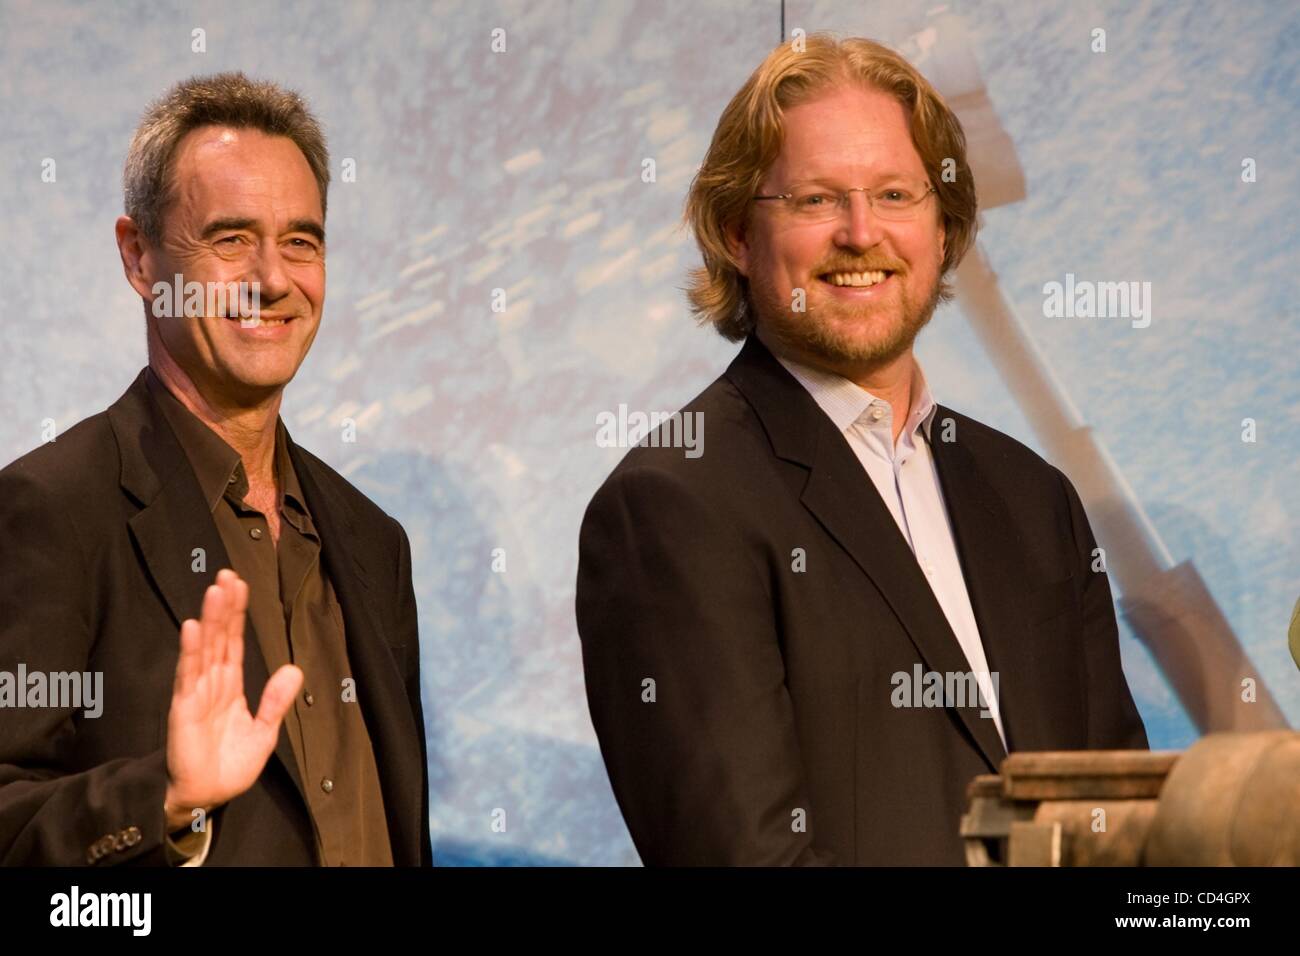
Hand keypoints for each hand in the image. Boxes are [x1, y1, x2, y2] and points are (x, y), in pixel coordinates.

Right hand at [164, 569, 302, 828]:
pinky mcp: (183, 709)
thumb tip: (294, 668)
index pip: (234, 641)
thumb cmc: (230, 765)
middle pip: (219, 637)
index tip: (239, 584)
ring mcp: (196, 693)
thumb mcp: (264, 732)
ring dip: (209, 620)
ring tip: (214, 590)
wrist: (205, 796)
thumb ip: (276, 701)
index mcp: (231, 686)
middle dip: (223, 606)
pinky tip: (191, 629)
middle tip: (226, 574)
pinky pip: (188, 676)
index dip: (236, 613)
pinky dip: (190, 652)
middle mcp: (212, 683)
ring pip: (204, 649)